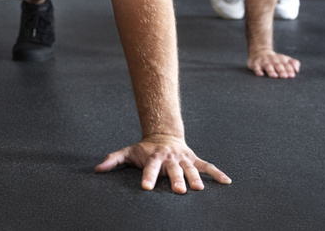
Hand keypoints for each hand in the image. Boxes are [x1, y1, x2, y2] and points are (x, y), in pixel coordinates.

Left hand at [95, 134, 229, 192]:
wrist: (163, 135)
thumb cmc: (144, 149)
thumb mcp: (128, 152)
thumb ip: (114, 160)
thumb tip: (98, 170)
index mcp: (154, 156)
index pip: (150, 167)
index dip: (148, 176)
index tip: (146, 187)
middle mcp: (169, 158)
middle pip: (173, 169)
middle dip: (175, 179)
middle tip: (178, 191)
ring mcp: (183, 158)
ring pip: (190, 168)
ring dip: (195, 178)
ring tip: (199, 189)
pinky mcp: (194, 159)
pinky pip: (207, 166)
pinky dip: (217, 174)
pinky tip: (227, 182)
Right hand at [247, 49, 299, 77]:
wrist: (260, 52)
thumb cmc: (276, 60)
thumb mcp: (285, 59)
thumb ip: (293, 63)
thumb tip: (297, 70)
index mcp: (281, 59)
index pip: (286, 64)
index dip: (289, 69)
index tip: (292, 75)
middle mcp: (273, 60)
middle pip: (278, 65)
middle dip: (281, 70)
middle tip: (285, 76)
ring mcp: (264, 61)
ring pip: (268, 66)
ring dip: (271, 71)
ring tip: (275, 76)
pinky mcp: (256, 64)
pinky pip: (256, 67)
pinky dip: (258, 70)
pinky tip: (261, 74)